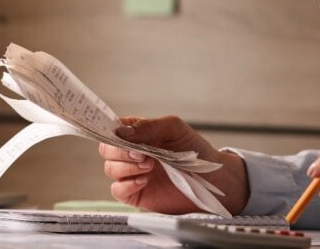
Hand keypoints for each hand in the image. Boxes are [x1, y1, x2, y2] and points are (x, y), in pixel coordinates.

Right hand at [98, 115, 248, 214]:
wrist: (212, 179)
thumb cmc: (195, 151)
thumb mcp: (174, 128)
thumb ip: (148, 127)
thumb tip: (122, 131)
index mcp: (138, 134)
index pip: (113, 129)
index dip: (109, 130)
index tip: (116, 134)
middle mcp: (132, 153)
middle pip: (107, 149)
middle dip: (120, 151)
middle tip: (141, 153)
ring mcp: (133, 173)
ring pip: (110, 169)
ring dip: (126, 167)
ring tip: (150, 166)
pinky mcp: (136, 193)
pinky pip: (118, 190)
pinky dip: (127, 184)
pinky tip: (144, 180)